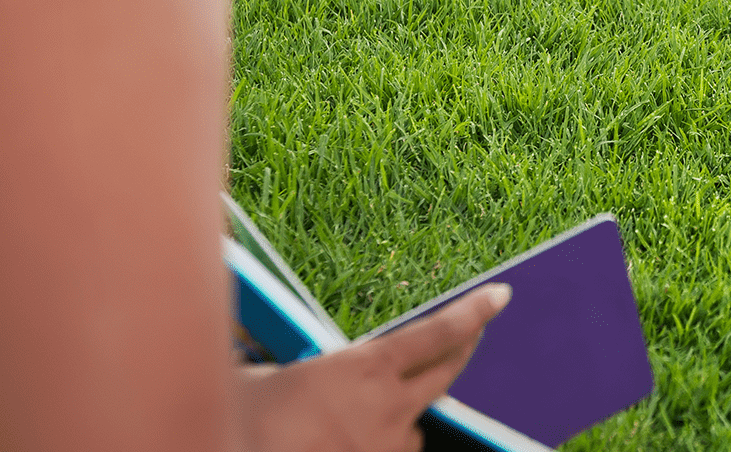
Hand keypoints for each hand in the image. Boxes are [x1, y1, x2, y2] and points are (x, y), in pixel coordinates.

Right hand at [238, 282, 511, 451]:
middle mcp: (389, 408)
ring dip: (402, 415)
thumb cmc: (239, 422)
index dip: (473, 313)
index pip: (438, 333)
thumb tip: (293, 367)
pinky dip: (380, 446)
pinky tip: (346, 439)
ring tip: (357, 416)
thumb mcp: (262, 378)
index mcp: (364, 369)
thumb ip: (298, 368)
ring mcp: (388, 447)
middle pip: (447, 373)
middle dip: (463, 351)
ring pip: (415, 425)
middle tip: (472, 336)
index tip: (500, 297)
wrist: (228, 451)